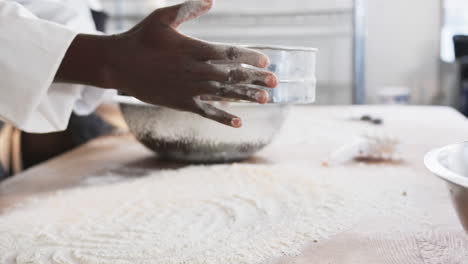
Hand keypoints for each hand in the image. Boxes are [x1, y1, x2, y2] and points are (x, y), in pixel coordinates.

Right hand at [58, 0, 276, 127]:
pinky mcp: (182, 103)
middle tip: (275, 82)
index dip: (250, 57)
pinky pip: (207, 112)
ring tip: (264, 99)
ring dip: (246, 97)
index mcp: (194, 49)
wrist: (118, 65)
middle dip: (255, 78)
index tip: (266, 60)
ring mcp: (190, 89)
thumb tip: (211, 0)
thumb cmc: (140, 38)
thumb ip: (188, 8)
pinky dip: (224, 117)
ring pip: (225, 94)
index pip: (230, 54)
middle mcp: (196, 71)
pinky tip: (239, 122)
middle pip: (233, 75)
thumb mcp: (163, 17)